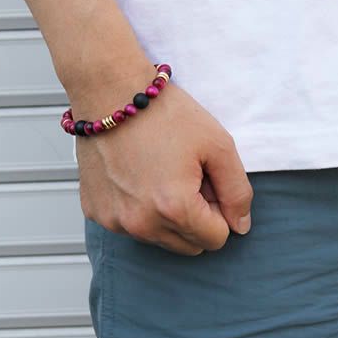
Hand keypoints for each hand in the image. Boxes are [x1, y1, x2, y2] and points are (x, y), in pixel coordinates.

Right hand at [71, 63, 253, 254]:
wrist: (109, 91)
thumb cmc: (164, 114)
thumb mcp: (218, 145)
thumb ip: (237, 191)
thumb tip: (241, 227)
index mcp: (175, 209)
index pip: (217, 239)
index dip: (219, 210)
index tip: (205, 181)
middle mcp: (142, 224)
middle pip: (190, 246)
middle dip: (196, 218)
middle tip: (186, 177)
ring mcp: (115, 221)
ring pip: (161, 239)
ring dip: (168, 217)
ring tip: (161, 174)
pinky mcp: (96, 213)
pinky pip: (131, 227)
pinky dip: (140, 210)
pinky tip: (137, 176)